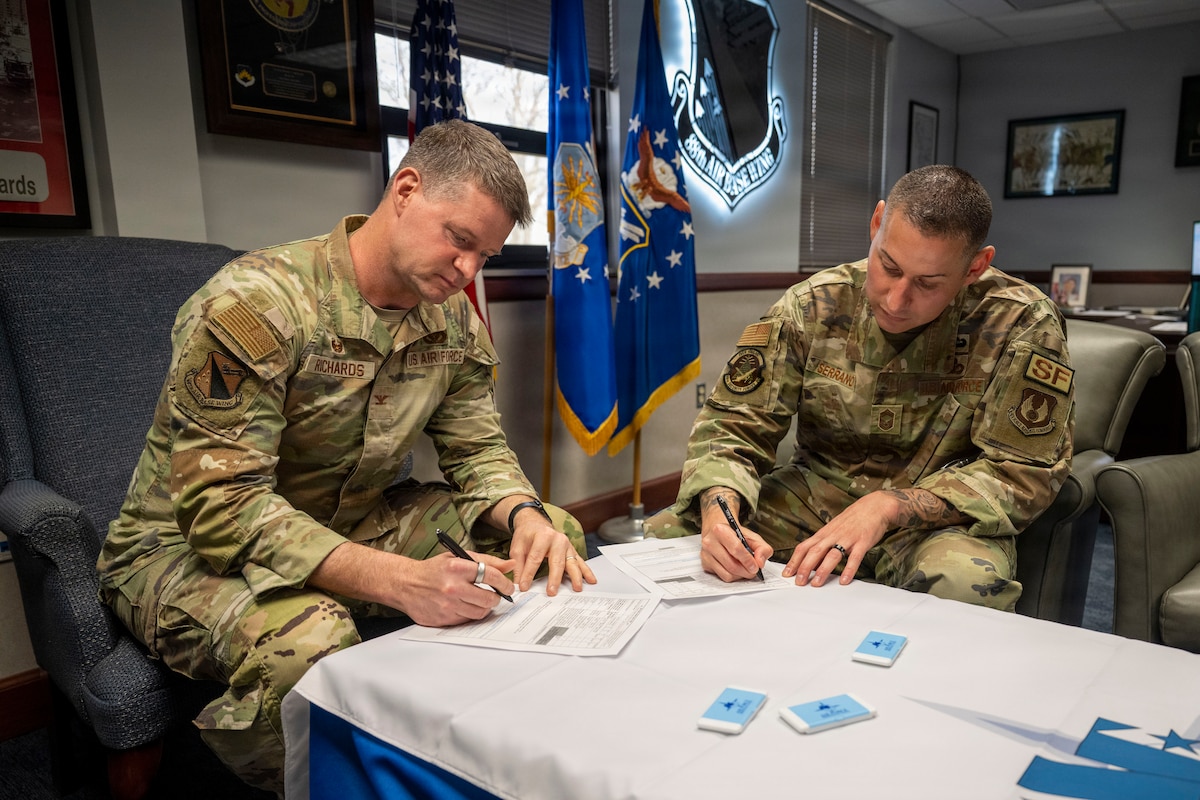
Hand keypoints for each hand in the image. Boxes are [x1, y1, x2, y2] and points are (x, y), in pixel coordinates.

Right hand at [397, 551, 518, 625]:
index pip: (491, 575)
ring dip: (484, 608)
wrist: (405, 584)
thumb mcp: (458, 557)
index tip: (509, 587)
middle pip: (488, 599)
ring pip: (479, 613)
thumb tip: (510, 564)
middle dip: (496, 598)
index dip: (505, 583)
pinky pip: (466, 621)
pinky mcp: (442, 619)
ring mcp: (447, 605)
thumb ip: (486, 560)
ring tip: (481, 601)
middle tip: (495, 596)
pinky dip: (469, 614)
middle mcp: (452, 587)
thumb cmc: (433, 569)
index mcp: (457, 567)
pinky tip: (465, 606)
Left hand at [508, 513, 596, 595]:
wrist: (536, 524)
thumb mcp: (517, 546)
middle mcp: (558, 539)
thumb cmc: (527, 535)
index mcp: (543, 536)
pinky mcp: (572, 551)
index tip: (524, 587)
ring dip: (575, 576)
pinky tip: (591, 580)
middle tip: (552, 592)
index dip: (529, 573)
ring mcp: (567, 545)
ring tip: (577, 588)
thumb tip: (518, 583)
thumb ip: (518, 565)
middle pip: (557, 561)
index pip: (535, 557)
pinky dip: (586, 572)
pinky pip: (580, 562)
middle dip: (554, 578)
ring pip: (572, 562)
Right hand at [697, 491, 772, 581]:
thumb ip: (762, 548)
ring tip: (746, 570)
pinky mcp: (705, 564)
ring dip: (740, 575)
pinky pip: (722, 577)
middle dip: (746, 571)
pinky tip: (736, 569)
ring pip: (727, 574)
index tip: (756, 567)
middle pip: (731, 565)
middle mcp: (709, 542)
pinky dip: (733, 576)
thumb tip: (760, 562)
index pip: (736, 549)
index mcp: (720, 530)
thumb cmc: (735, 534)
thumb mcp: (753, 537)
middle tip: (753, 571)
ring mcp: (706, 554)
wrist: (719, 532)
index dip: (748, 560)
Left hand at [782, 492, 895, 587]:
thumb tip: (812, 562)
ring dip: (823, 570)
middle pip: (815, 551)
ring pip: (832, 555)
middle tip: (798, 582)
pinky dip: (849, 569)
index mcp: (824, 533)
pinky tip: (844, 580)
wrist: (874, 506)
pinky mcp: (862, 541)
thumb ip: (823, 544)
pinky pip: (855, 557)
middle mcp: (833, 535)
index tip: (786, 573)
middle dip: (805, 567)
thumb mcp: (833, 529)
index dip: (794, 560)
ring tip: (816, 583)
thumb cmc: (853, 519)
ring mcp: (847, 538)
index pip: (804, 547)